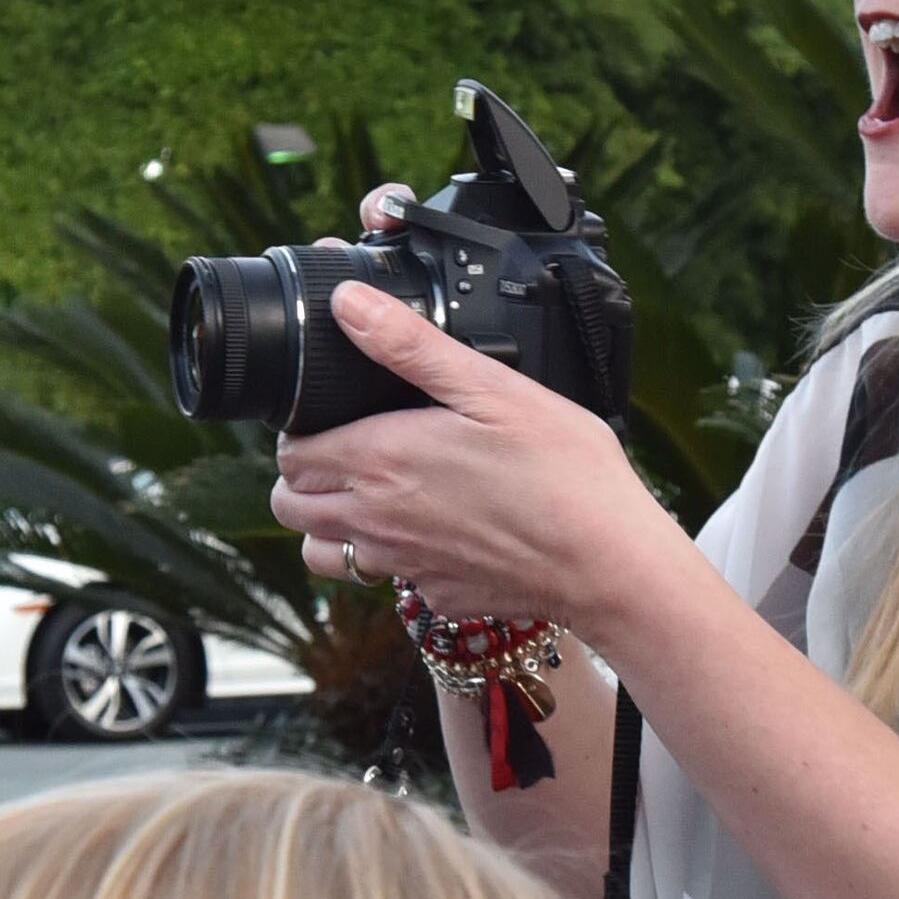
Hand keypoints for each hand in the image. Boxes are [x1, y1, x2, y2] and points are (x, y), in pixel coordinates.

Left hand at [268, 285, 688, 645]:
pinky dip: (389, 558)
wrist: (608, 562)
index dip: (301, 430)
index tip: (331, 415)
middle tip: (348, 450)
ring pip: (321, 553)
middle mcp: (376, 520)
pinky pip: (383, 580)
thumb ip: (410, 346)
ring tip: (372, 495)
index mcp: (380, 459)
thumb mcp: (491, 387)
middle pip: (290, 504)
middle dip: (304, 475)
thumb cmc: (562, 471)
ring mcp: (402, 565)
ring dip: (329, 525)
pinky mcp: (433, 594)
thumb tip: (348, 304)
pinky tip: (432, 529)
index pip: (291, 453)